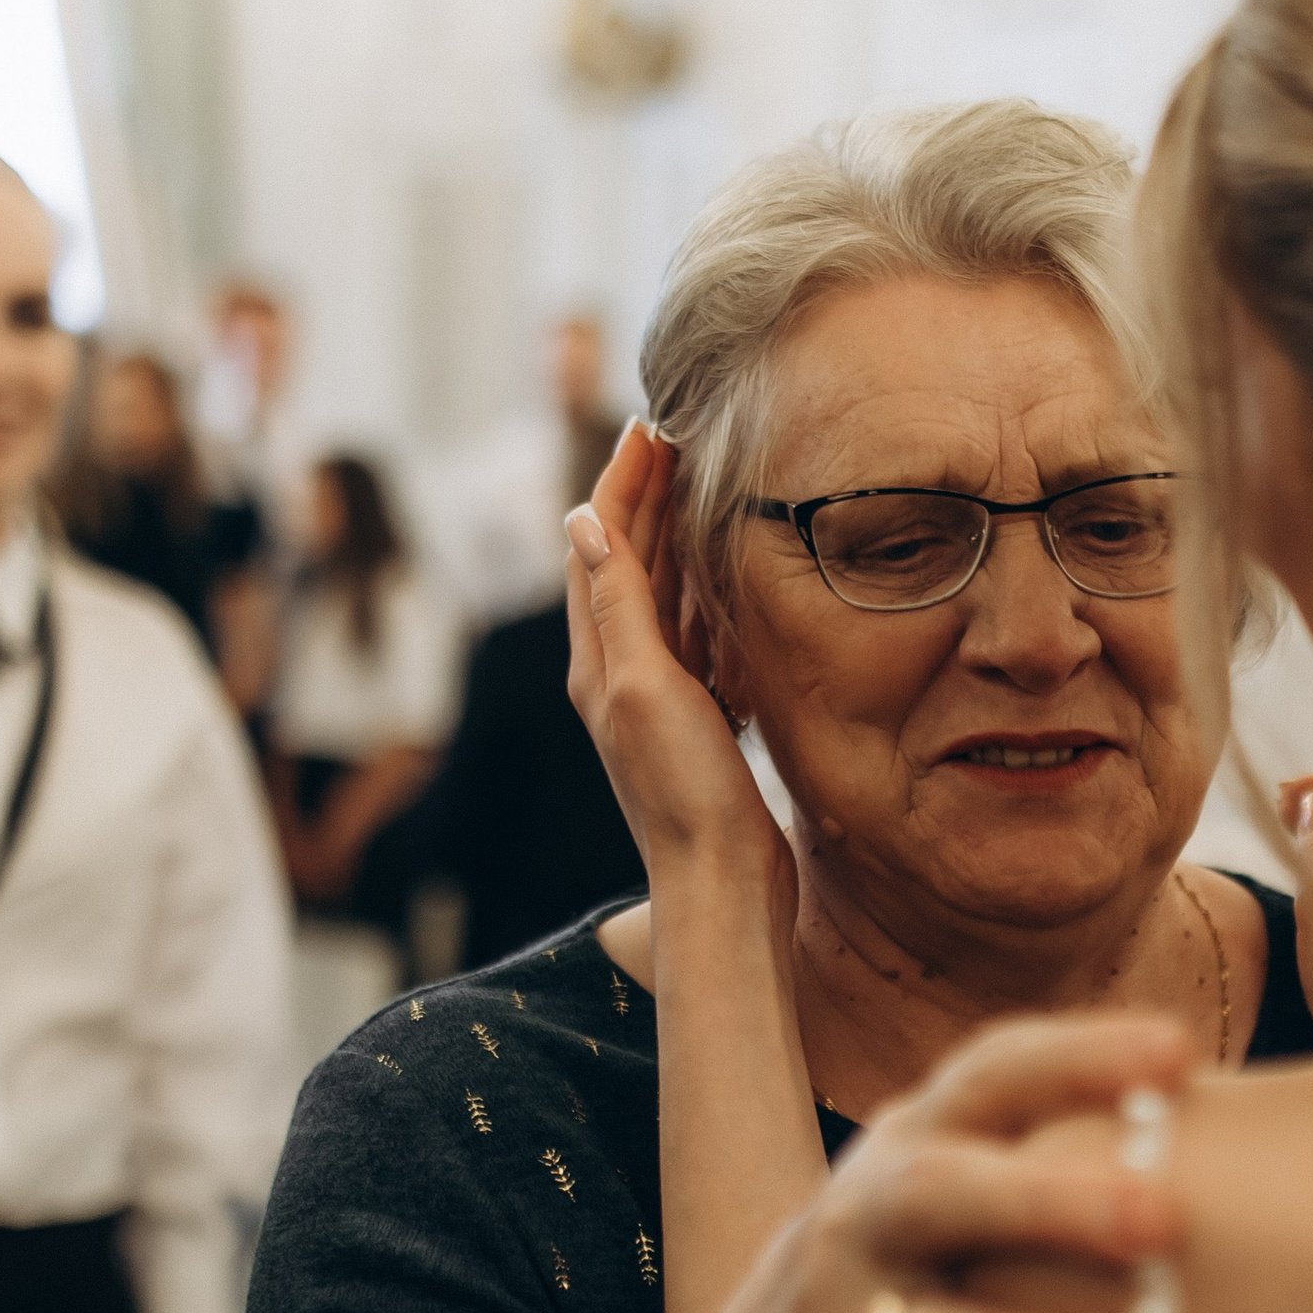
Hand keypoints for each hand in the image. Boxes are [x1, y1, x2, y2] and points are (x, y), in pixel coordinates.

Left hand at [565, 425, 792, 926]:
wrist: (723, 885)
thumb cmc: (684, 794)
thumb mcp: (644, 688)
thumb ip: (618, 605)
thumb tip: (584, 521)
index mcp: (597, 662)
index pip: (598, 548)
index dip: (622, 484)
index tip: (650, 427)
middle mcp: (619, 676)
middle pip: (627, 564)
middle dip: (649, 498)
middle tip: (678, 439)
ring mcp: (658, 700)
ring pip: (662, 598)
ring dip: (677, 538)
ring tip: (701, 486)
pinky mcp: (696, 723)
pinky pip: (695, 639)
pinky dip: (706, 594)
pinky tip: (728, 579)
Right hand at [606, 1011, 1205, 1312]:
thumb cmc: (905, 1282)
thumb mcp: (939, 1193)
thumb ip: (1045, 1155)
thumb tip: (1246, 1135)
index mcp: (907, 1143)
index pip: (986, 1074)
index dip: (1078, 1055)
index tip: (1179, 1053)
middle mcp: (865, 1226)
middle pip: (936, 1196)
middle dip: (1050, 1202)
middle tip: (1165, 1217)